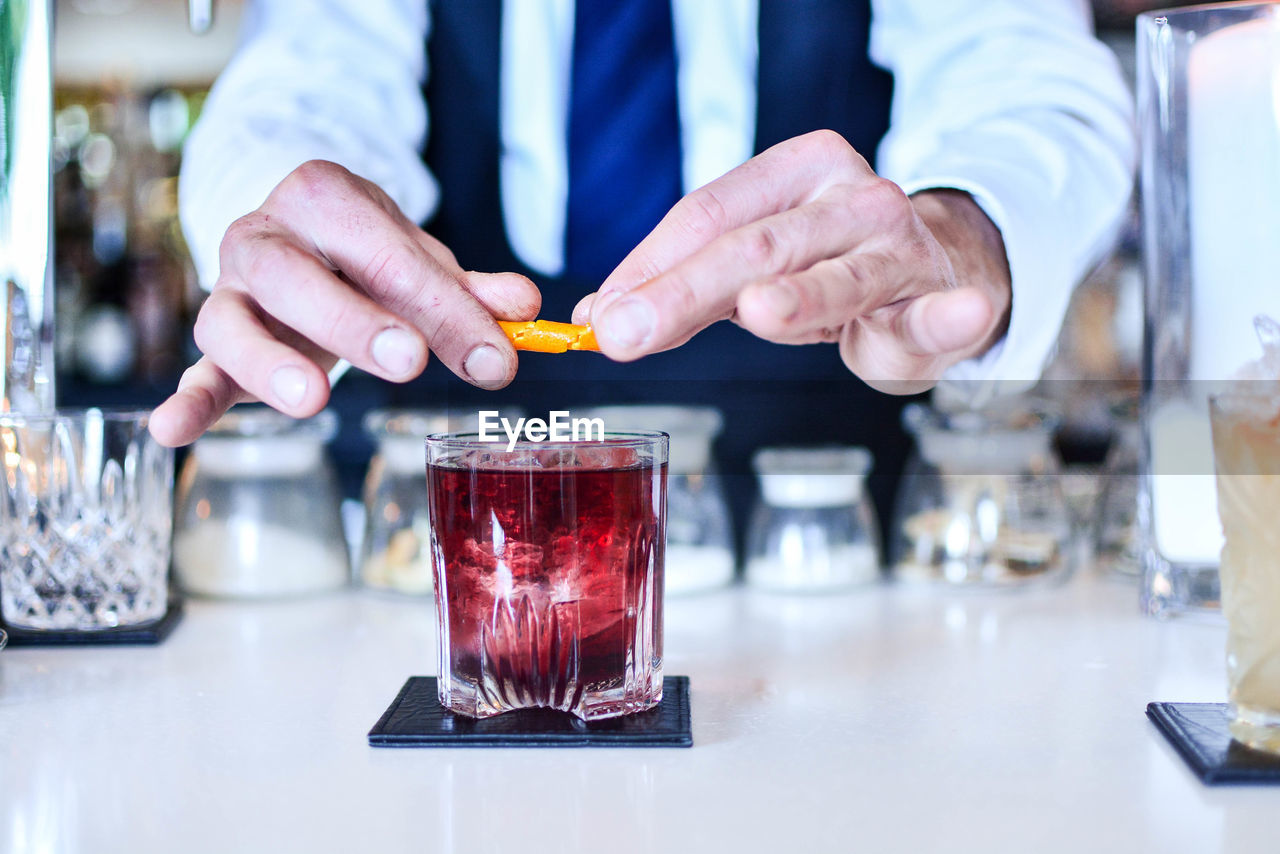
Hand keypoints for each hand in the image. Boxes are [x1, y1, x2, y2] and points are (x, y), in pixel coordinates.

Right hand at [149, 160, 539, 446]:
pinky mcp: (216, 341)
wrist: (299, 232)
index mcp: (324, 198)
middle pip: (297, 277)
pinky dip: (185, 402)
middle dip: (355, 320)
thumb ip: (470, 289)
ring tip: (316, 400)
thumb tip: (524, 307)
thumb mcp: (421, 260)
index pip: (388, 255)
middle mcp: (264, 235)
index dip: (445, 308)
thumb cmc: (367, 252)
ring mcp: (230, 289)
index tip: (496, 360)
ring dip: (272, 363)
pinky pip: (197, 371)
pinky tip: (171, 431)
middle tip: (409, 359)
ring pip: (232, 322)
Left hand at [573, 130, 1010, 394]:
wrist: (935, 271)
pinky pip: (938, 315)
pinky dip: (947, 318)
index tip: (602, 314)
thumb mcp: (753, 266)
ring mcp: (897, 246)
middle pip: (755, 244)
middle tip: (626, 332)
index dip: (647, 266)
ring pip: (835, 278)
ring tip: (761, 310)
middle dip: (683, 293)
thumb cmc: (832, 263)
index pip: (706, 213)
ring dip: (800, 298)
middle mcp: (847, 197)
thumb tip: (602, 316)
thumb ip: (685, 287)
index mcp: (794, 172)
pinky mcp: (937, 300)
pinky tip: (955, 315)